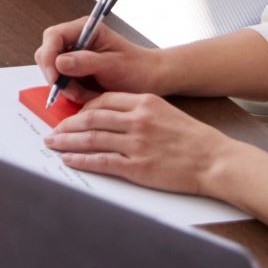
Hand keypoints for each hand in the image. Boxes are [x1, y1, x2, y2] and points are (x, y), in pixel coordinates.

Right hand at [33, 16, 171, 96]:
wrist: (151, 80)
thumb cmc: (138, 68)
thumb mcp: (113, 65)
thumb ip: (86, 62)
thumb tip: (59, 62)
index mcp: (85, 30)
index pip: (53, 36)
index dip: (49, 56)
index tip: (55, 77)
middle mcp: (76, 40)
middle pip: (48, 54)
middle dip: (57, 76)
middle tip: (74, 91)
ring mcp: (74, 57)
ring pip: (54, 72)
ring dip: (68, 88)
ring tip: (90, 95)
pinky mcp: (75, 72)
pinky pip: (63, 83)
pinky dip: (74, 93)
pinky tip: (90, 96)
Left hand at [42, 91, 229, 197]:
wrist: (215, 160)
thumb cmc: (193, 138)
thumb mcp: (165, 111)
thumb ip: (138, 111)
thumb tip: (109, 117)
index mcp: (144, 102)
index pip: (103, 100)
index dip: (82, 108)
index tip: (72, 115)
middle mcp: (137, 120)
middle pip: (91, 118)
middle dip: (67, 124)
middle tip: (53, 129)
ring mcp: (136, 144)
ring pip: (91, 139)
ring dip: (67, 141)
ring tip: (52, 143)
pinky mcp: (137, 167)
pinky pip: (101, 161)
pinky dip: (81, 160)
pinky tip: (68, 159)